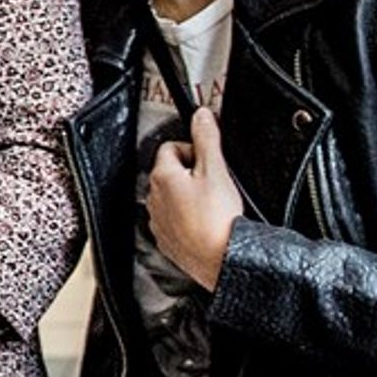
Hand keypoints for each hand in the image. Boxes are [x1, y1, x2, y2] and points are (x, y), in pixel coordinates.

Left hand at [145, 107, 243, 291]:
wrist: (222, 260)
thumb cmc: (217, 220)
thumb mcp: (216, 170)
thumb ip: (206, 139)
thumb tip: (201, 116)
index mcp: (162, 176)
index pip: (171, 147)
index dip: (193, 149)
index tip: (209, 159)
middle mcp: (154, 198)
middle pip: (170, 171)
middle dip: (191, 172)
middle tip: (214, 183)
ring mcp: (158, 221)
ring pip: (171, 197)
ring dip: (188, 196)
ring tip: (211, 205)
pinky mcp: (166, 240)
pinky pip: (174, 220)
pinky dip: (187, 218)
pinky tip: (205, 222)